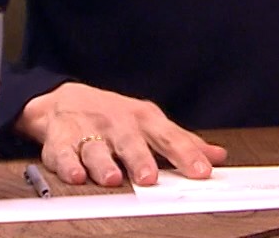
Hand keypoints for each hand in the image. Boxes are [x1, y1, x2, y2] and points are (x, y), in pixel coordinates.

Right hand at [15, 81, 227, 186]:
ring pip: (96, 149)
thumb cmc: (115, 116)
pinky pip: (63, 153)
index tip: (202, 171)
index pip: (170, 138)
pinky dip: (67, 165)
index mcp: (145, 119)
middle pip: (131, 142)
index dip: (187, 155)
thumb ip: (182, 142)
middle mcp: (118, 124)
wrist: (66, 99)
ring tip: (112, 178)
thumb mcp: (151, 123)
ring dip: (103, 164)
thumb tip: (217, 156)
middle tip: (150, 177)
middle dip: (140, 159)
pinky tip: (76, 175)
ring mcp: (89, 131)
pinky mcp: (61, 141)